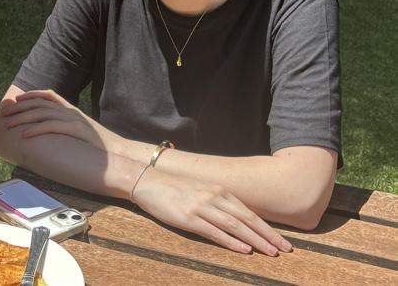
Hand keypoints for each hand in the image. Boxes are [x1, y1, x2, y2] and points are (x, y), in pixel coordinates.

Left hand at [0, 89, 121, 152]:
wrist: (118, 153)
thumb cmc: (97, 148)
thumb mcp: (80, 133)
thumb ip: (66, 129)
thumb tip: (49, 135)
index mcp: (72, 109)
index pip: (48, 94)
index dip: (30, 95)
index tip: (15, 100)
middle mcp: (71, 111)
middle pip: (40, 103)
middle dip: (20, 107)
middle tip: (4, 115)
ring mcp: (74, 119)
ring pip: (42, 113)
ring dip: (23, 118)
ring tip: (8, 125)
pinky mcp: (77, 130)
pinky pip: (52, 126)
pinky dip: (36, 129)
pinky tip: (25, 135)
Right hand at [133, 168, 291, 256]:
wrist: (147, 181)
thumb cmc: (173, 187)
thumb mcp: (200, 190)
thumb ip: (218, 201)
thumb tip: (237, 219)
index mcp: (218, 190)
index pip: (248, 212)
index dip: (267, 227)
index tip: (282, 241)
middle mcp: (214, 196)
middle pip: (247, 218)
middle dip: (268, 235)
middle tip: (286, 249)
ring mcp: (201, 207)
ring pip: (235, 225)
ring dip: (255, 240)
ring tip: (271, 252)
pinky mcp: (188, 217)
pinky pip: (214, 231)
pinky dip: (231, 242)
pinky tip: (243, 250)